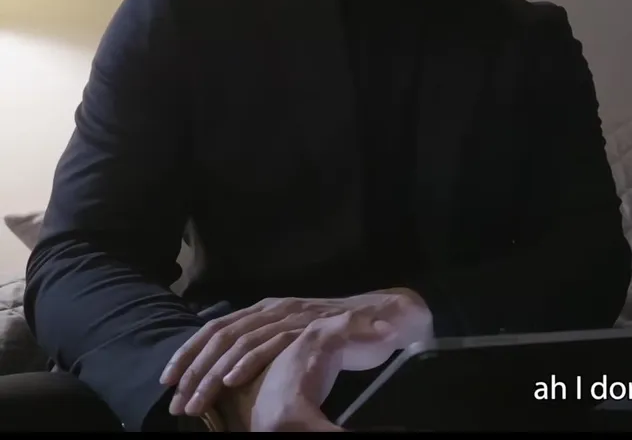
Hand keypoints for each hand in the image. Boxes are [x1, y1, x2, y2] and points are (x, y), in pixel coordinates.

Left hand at [162, 289, 430, 417]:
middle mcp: (274, 308)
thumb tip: (231, 372)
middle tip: (176, 401)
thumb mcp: (295, 340)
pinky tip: (231, 381)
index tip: (167, 382)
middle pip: (220, 335)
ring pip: (240, 342)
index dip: (188, 354)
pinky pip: (272, 343)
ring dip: (212, 374)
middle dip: (193, 370)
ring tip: (196, 401)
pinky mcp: (311, 327)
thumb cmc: (340, 335)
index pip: (215, 329)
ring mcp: (292, 316)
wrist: (387, 319)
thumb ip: (268, 347)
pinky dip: (247, 362)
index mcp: (265, 310)